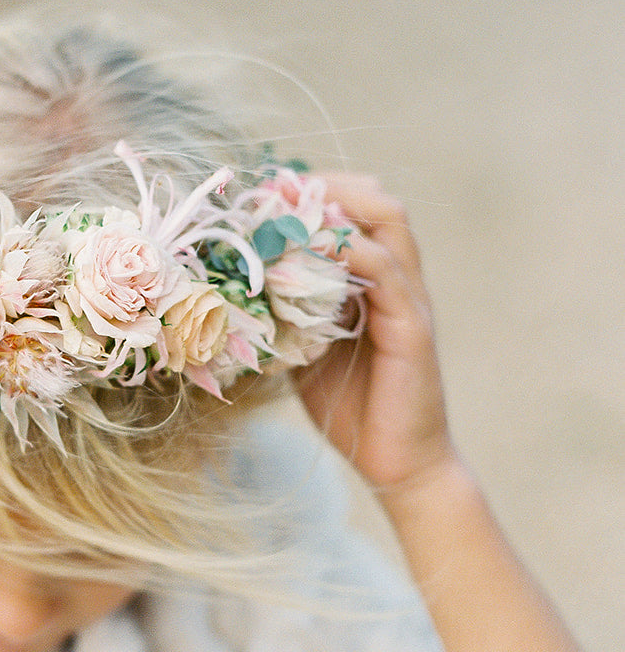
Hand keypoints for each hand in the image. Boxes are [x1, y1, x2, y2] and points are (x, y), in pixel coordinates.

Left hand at [294, 175, 459, 500]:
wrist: (397, 463)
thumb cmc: (352, 408)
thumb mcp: (305, 351)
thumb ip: (287, 315)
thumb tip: (237, 291)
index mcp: (377, 281)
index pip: (357, 211)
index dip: (316, 193)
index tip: (267, 193)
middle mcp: (399, 280)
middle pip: (377, 202)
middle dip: (326, 188)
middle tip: (276, 194)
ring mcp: (410, 299)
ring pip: (388, 223)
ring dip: (338, 208)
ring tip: (290, 215)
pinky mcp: (413, 327)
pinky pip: (387, 272)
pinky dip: (350, 253)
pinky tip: (311, 256)